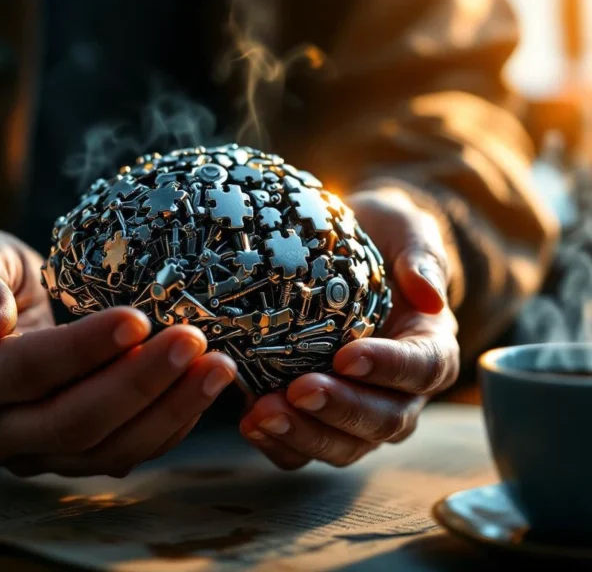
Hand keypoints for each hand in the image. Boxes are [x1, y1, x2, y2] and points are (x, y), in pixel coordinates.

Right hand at [0, 229, 236, 476]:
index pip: (28, 371)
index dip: (84, 349)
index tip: (138, 319)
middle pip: (74, 422)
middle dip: (141, 384)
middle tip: (192, 340)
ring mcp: (38, 453)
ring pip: (108, 450)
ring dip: (170, 410)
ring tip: (217, 367)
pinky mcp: (75, 458)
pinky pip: (127, 453)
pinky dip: (171, 425)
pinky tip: (202, 389)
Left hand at [240, 186, 459, 468]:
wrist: (335, 253)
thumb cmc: (375, 238)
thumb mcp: (402, 229)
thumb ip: (420, 255)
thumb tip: (430, 296)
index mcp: (429, 347)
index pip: (422, 368)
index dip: (388, 368)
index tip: (347, 356)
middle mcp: (399, 390)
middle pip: (384, 419)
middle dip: (341, 409)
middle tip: (300, 390)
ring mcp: (357, 410)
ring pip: (345, 445)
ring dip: (304, 434)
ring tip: (263, 413)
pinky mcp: (316, 418)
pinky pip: (305, 450)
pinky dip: (279, 443)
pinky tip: (249, 423)